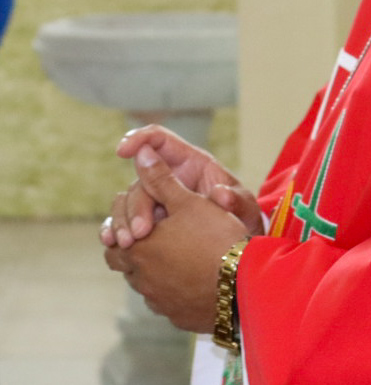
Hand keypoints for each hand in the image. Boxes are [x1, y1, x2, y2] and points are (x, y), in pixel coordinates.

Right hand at [100, 125, 261, 248]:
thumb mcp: (244, 207)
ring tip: (127, 244)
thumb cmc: (241, 216)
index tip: (122, 151)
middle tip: (141, 232)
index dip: (139, 138)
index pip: (159, 138)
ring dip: (123, 220)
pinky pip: (123, 221)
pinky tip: (113, 244)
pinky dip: (115, 230)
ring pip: (127, 200)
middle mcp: (168, 177)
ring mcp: (155, 199)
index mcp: (190, 162)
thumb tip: (220, 194)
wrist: (236, 246)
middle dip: (137, 204)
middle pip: (141, 178)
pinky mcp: (147, 220)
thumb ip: (236, 200)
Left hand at [104, 144, 248, 332]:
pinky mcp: (178, 316)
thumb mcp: (189, 201)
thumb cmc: (216, 237)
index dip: (124, 224)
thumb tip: (139, 155)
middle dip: (133, 248)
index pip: (113, 238)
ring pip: (144, 283)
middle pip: (122, 263)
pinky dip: (173, 288)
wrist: (244, 284)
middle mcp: (141, 279)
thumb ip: (161, 179)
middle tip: (154, 234)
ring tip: (177, 254)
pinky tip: (193, 277)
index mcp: (138, 249)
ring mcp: (159, 301)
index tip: (144, 217)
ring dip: (153, 269)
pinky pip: (167, 300)